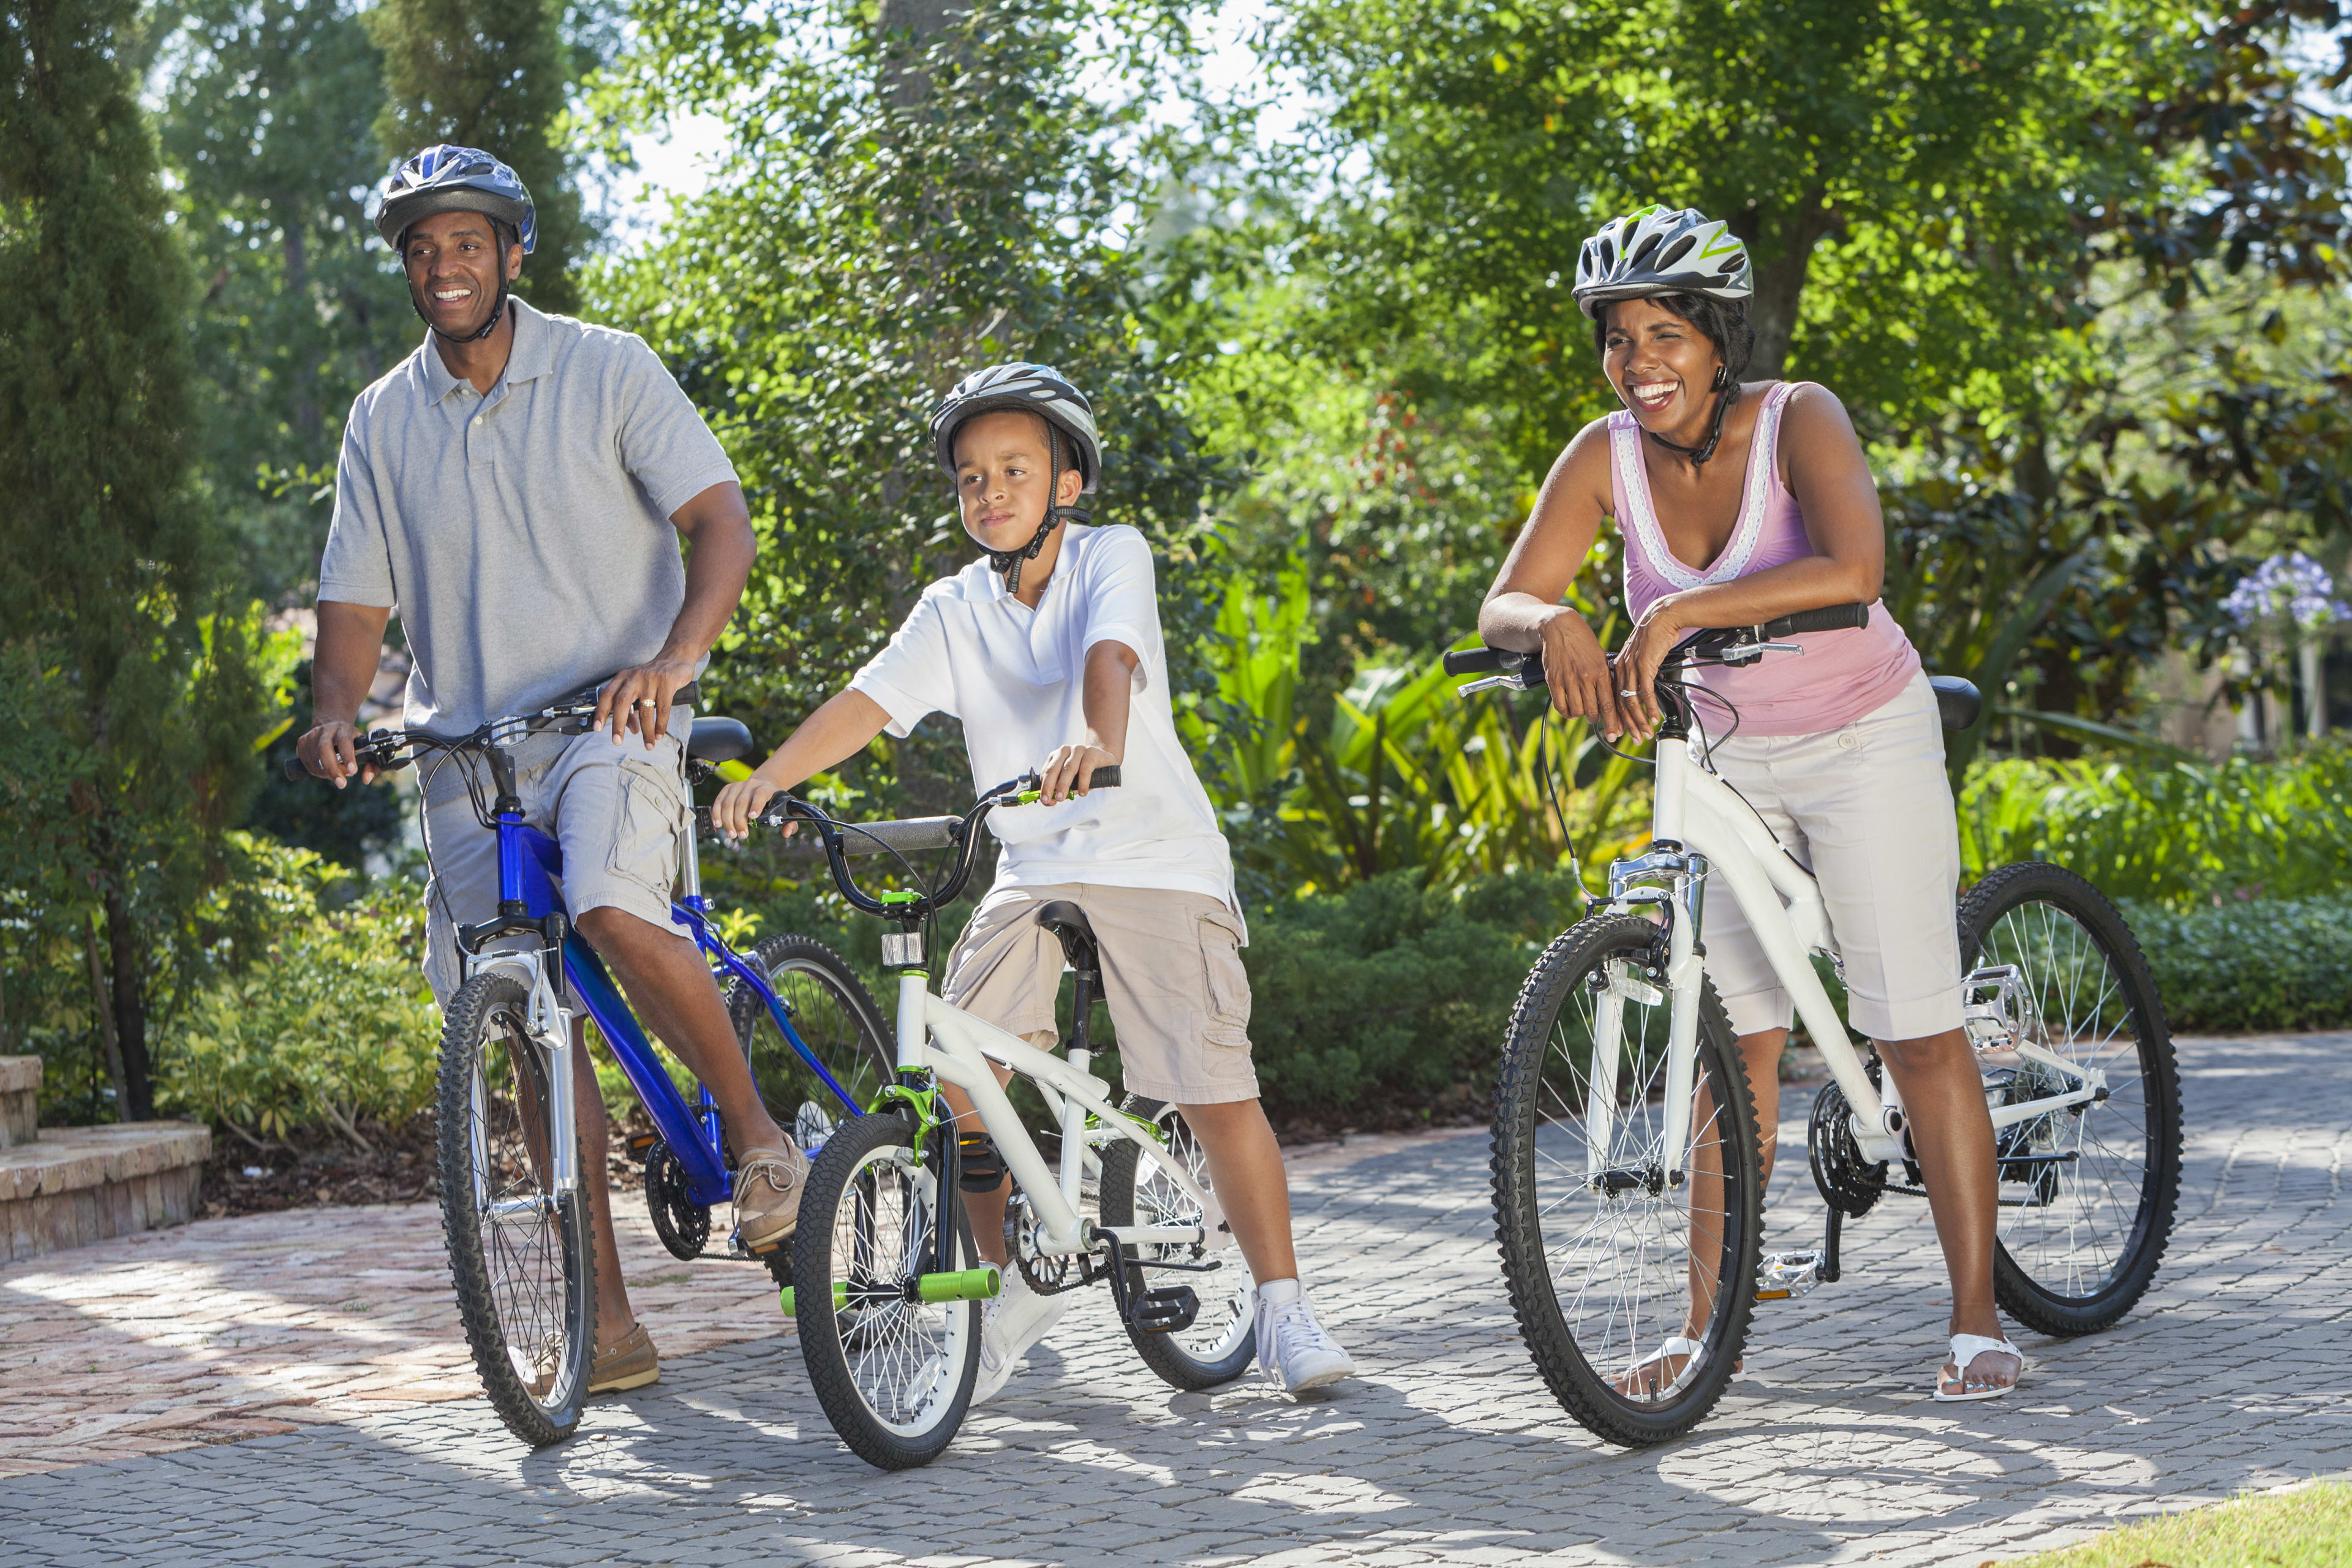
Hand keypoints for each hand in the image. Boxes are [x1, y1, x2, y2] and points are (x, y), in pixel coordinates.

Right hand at [297, 719, 377, 789]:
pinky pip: (307, 763)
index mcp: (343, 728)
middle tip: (342, 784)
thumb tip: (367, 779)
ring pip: (316, 760)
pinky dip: (317, 771)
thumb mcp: (364, 745)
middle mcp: (325, 729)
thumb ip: (371, 763)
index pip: (344, 741)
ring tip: (338, 774)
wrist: (330, 724)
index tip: (353, 771)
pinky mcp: (301, 742)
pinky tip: (325, 769)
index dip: (348, 756)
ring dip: (327, 773)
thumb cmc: (351, 739)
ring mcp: (311, 735)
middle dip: (332, 769)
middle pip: (324, 749)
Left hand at [593, 653, 698, 747]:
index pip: (608, 695)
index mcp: (624, 677)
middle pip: (622, 702)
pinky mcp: (667, 683)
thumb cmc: (654, 677)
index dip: (601, 712)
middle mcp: (635, 677)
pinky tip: (659, 734)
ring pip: (646, 710)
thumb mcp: (638, 687)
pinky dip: (661, 725)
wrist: (675, 658)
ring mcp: (651, 679)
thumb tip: (630, 729)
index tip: (597, 728)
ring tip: (648, 744)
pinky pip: (663, 709)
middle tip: (617, 740)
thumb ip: (632, 706)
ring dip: (646, 731)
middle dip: (618, 724)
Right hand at [712, 774, 792, 843]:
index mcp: (766, 788)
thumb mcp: (785, 809)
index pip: (760, 795)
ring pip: (728, 802)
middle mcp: (751, 785)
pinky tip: (719, 824)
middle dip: (740, 820)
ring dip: (728, 820)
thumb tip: (786, 833)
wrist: (763, 784)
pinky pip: (719, 801)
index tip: (753, 817)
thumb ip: (791, 822)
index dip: (756, 805)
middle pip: (742, 802)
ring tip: (732, 834)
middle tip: (741, 835)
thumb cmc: (774, 800)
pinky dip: (717, 813)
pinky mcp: (727, 789)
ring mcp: (737, 786)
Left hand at [1037, 741, 1117, 805]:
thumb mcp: (1071, 782)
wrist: (1106, 761)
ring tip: (1061, 798)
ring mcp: (1078, 749)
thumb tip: (1051, 801)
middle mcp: (1065, 750)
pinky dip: (1083, 782)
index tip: (1044, 800)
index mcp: (1056, 756)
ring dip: (1063, 785)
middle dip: (1049, 786)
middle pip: (1053, 769)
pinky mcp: (1092, 752)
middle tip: (1048, 799)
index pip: (1046, 772)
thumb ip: (1061, 790)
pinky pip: (1085, 769)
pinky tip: (1083, 793)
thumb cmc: (1086, 773)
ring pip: (1068, 768)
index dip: (1044, 787)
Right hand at [1533, 611, 1625, 740]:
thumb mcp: (1601, 657)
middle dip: (1597, 720)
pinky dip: (1567, 713)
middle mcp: (1585, 677)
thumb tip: (1613, 699)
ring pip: (1578, 711)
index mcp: (1601, 671)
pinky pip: (1561, 706)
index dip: (1613, 722)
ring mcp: (1568, 680)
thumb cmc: (1584, 642)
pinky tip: (1571, 711)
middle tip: (1597, 719)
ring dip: (1582, 715)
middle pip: (1593, 711)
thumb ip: (1606, 678)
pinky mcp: (1554, 680)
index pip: (1609, 704)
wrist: (1560, 627)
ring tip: (1584, 711)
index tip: (1616, 734)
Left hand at [1609, 597, 1690, 739]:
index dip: (1617, 717)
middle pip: (1620, 704)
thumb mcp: (1639, 657)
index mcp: (1617, 668)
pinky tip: (1655, 717)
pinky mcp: (1644, 666)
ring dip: (1640, 720)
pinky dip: (1650, 707)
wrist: (1661, 618)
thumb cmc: (1653, 637)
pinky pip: (1645, 692)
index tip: (1621, 731)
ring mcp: (1631, 668)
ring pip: (1631, 701)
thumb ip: (1635, 672)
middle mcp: (1621, 669)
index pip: (1613, 698)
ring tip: (1646, 732)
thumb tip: (1639, 688)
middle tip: (1634, 739)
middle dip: (1628, 724)